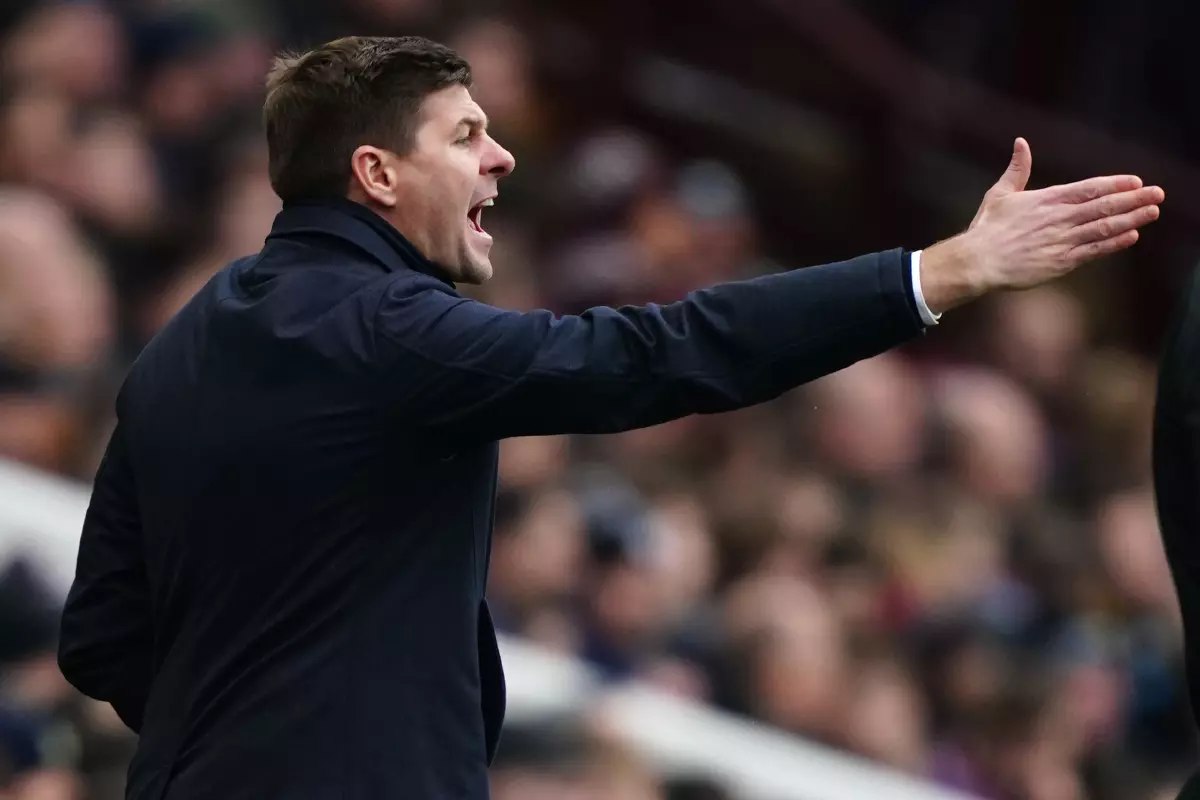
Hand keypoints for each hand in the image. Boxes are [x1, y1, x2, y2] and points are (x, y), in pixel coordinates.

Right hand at [919, 137, 1163, 313]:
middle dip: (1134, 199)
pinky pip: (1093, 250)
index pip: (1089, 189)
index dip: (1115, 184)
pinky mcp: (1060, 262)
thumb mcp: (1001, 193)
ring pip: (1104, 227)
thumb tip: (1021, 142)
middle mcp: (1059, 218)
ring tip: (1152, 211)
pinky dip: (1114, 243)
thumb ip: (1017, 169)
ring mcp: (1062, 240)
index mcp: (1047, 199)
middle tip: (1158, 193)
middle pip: (1104, 206)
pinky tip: (1132, 235)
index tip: (1136, 181)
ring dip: (1131, 218)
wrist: (978, 261)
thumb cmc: (987, 228)